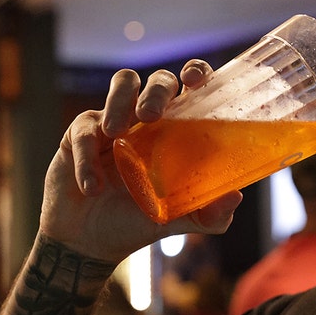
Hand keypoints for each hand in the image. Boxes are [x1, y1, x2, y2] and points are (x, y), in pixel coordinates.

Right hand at [38, 59, 242, 262]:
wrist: (91, 242)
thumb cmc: (139, 220)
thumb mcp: (179, 219)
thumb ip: (210, 214)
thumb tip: (235, 196)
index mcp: (178, 129)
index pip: (192, 87)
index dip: (196, 72)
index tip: (194, 80)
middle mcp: (148, 118)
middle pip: (159, 79)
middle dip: (157, 90)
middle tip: (149, 116)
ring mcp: (114, 121)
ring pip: (122, 84)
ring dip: (119, 102)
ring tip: (115, 133)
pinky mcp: (80, 134)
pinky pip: (84, 130)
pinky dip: (87, 158)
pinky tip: (92, 186)